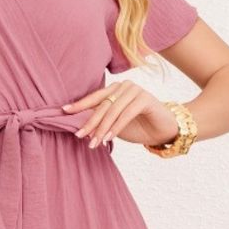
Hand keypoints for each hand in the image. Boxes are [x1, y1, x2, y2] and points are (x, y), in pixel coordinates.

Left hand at [62, 81, 181, 148]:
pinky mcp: (145, 98)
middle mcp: (124, 86)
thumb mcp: (115, 125)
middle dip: (90, 122)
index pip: (94, 97)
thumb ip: (102, 122)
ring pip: (113, 110)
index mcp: (115, 89)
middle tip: (80, 136)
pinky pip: (126, 113)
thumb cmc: (139, 127)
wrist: (164, 131)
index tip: (64, 111)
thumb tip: (80, 127)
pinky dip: (117, 127)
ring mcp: (135, 90)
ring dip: (102, 128)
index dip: (80, 105)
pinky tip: (109, 138)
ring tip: (94, 143)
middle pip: (102, 105)